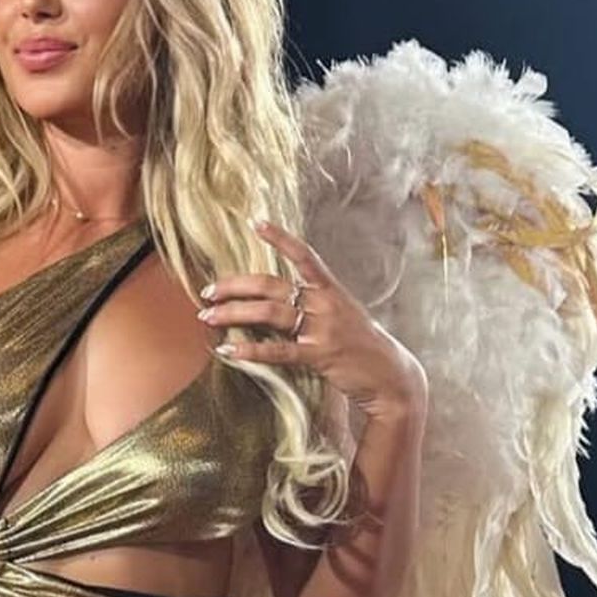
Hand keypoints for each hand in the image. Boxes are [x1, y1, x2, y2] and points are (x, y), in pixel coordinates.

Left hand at [197, 220, 427, 417]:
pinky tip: (228, 350)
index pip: (304, 255)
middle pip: (271, 285)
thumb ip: (315, 302)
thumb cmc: (361, 344)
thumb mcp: (343, 314)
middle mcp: (326, 303)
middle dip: (234, 286)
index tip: (257, 222)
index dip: (280, 237)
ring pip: (269, 313)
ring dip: (233, 313)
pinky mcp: (320, 356)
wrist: (389, 375)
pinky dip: (250, 350)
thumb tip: (278, 298)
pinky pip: (278, 351)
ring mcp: (323, 329)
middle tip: (206, 292)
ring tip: (207, 317)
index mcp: (331, 289)